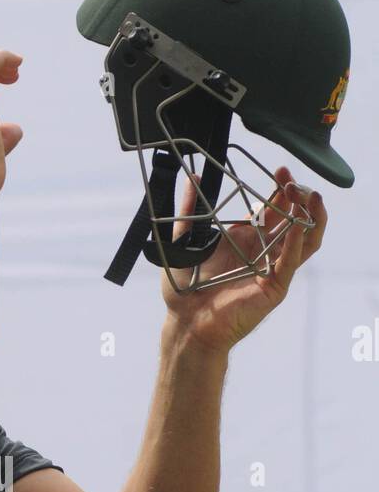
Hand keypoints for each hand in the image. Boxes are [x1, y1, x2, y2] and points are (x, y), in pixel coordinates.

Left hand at [160, 164, 327, 353]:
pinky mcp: (274, 287)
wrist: (185, 321)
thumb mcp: (184, 239)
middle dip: (297, 197)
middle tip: (291, 179)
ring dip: (309, 216)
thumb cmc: (183, 288)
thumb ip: (189, 209)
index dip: (281, 190)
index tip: (281, 170)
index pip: (273, 209)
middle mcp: (263, 252)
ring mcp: (271, 269)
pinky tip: (299, 222)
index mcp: (245, 239)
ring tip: (308, 196)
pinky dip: (298, 240)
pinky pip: (291, 261)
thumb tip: (193, 177)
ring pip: (305, 239)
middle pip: (293, 220)